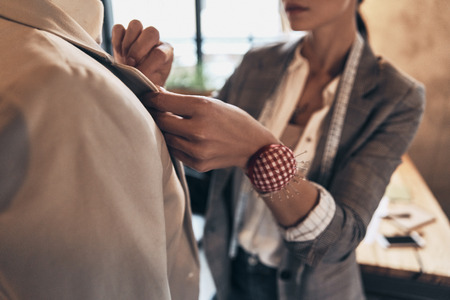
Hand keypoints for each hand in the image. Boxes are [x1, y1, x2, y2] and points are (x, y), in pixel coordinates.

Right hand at [111, 20, 173, 85]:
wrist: (134, 83)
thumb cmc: (146, 86)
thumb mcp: (152, 88)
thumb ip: (152, 84)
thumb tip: (146, 80)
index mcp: (166, 52)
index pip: (159, 53)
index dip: (148, 65)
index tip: (140, 76)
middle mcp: (155, 41)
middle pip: (152, 32)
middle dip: (138, 50)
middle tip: (130, 64)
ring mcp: (139, 35)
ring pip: (136, 25)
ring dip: (127, 43)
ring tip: (124, 59)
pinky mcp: (124, 34)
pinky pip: (119, 28)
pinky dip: (116, 40)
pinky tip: (118, 54)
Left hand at [143, 90, 278, 171]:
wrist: (254, 147)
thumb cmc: (233, 120)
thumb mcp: (212, 104)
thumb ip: (184, 101)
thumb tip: (157, 94)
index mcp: (203, 108)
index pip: (162, 102)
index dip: (150, 98)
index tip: (146, 96)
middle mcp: (198, 129)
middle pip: (161, 121)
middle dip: (155, 114)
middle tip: (152, 110)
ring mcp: (197, 150)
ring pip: (166, 138)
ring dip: (165, 130)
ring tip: (170, 124)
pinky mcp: (197, 164)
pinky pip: (175, 152)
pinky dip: (175, 144)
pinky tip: (182, 138)